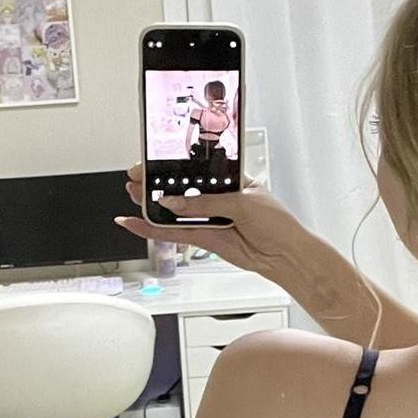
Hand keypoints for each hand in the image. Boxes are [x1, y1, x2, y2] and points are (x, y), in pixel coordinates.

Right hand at [116, 163, 308, 278]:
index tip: (152, 161)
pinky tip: (137, 224)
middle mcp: (217, 198)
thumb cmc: (277, 224)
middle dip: (156, 183)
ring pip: (173, 211)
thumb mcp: (242, 204)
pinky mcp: (204, 238)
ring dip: (152, 204)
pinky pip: (175, 232)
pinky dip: (155, 230)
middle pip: (180, 189)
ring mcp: (209, 219)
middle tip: (135, 178)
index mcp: (228, 180)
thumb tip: (175, 202)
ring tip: (132, 195)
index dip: (173, 165)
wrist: (285, 255)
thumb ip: (206, 203)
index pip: (195, 169)